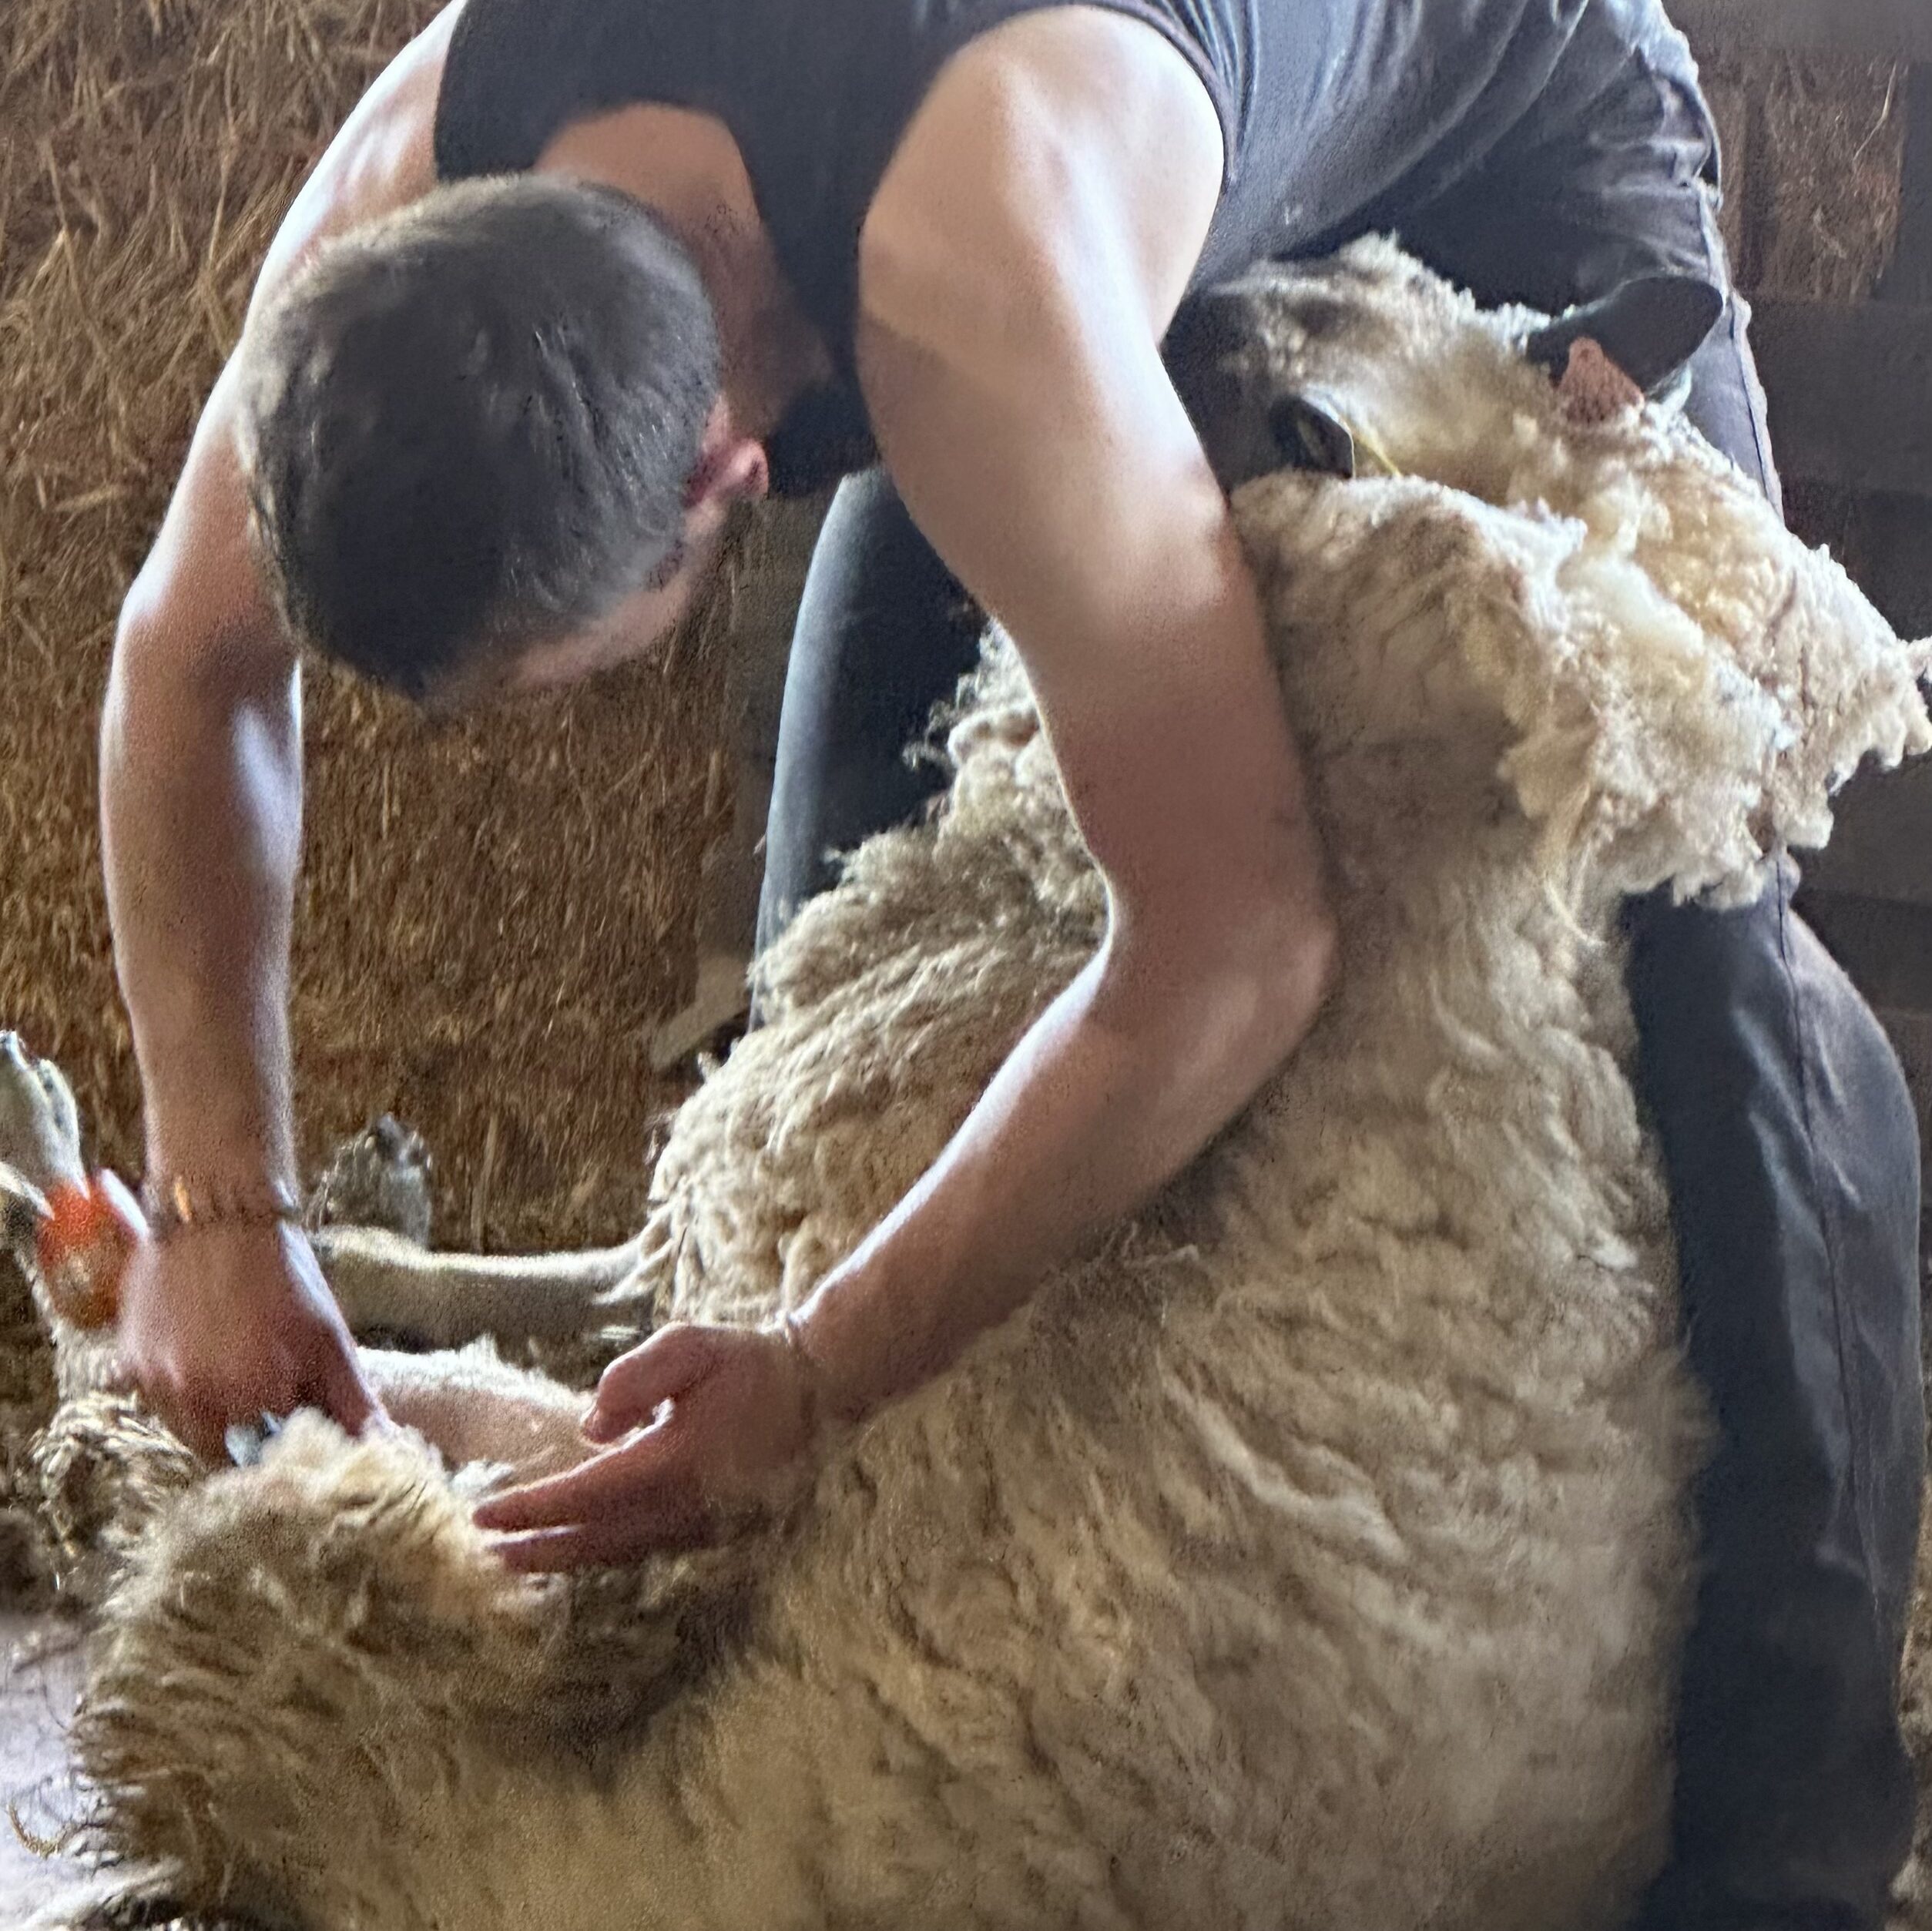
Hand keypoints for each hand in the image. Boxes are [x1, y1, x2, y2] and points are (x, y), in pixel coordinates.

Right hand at [116, 1219, 385, 1462]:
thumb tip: (382, 1446)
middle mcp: (193, 1397)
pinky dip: (183, 1395)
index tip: (300, 1427)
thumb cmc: (284, 1273)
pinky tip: (208, 1360)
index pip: (270, 1460)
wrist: (221, 1214)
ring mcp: (155, 1382)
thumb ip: (354, 1402)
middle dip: (251, 1438)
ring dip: (215, 1420)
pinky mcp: (129, 1363)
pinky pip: (159, 1401)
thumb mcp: (329, 1338)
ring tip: (240, 1375)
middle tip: (272, 1403)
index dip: (287, 1446)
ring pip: (188, 1431)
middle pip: (224, 1453)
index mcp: (250, 1394)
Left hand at [474, 1322, 820, 1569]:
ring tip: (519, 1559)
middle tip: (485, 1555)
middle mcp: (685, 1508)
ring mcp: (702, 1527)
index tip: (483, 1514)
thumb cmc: (748, 1362)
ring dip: (566, 1557)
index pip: (583, 1496)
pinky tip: (580, 1548)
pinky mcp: (714, 1531)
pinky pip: (644, 1549)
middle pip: (593, 1541)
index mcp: (673, 1464)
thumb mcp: (689, 1347)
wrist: (818, 1391)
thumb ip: (632, 1380)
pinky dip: (603, 1552)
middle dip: (536, 1549)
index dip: (530, 1508)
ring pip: (618, 1552)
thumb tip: (589, 1430)